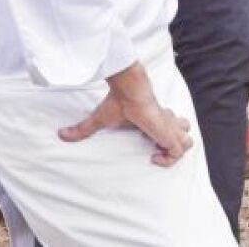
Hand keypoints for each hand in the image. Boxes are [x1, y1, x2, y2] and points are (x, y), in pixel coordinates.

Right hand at [58, 62, 193, 166]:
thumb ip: (84, 129)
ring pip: (186, 140)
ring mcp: (169, 127)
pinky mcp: (169, 133)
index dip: (164, 137)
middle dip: (174, 143)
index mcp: (154, 117)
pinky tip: (153, 157)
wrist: (129, 89)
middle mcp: (165, 121)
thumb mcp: (100, 119)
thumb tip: (61, 134)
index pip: (169, 126)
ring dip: (175, 150)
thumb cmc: (118, 100)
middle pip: (183, 131)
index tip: (150, 147)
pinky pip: (179, 151)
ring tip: (157, 152)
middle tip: (156, 150)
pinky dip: (169, 159)